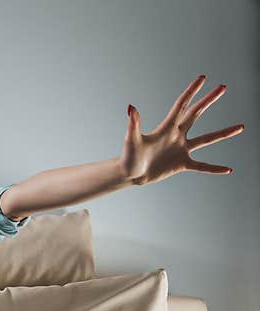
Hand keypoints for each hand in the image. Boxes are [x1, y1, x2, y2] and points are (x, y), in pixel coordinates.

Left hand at [118, 75, 243, 185]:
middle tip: (223, 87)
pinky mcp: (182, 164)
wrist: (129, 174)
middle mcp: (177, 135)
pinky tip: (228, 169)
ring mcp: (181, 149)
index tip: (203, 78)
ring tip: (241, 127)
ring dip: (224, 133)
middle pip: (196, 114)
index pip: (182, 105)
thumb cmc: (128, 157)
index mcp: (166, 127)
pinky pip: (202, 166)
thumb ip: (134, 124)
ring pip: (207, 139)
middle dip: (209, 100)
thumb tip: (131, 107)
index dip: (191, 91)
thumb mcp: (131, 139)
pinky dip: (214, 168)